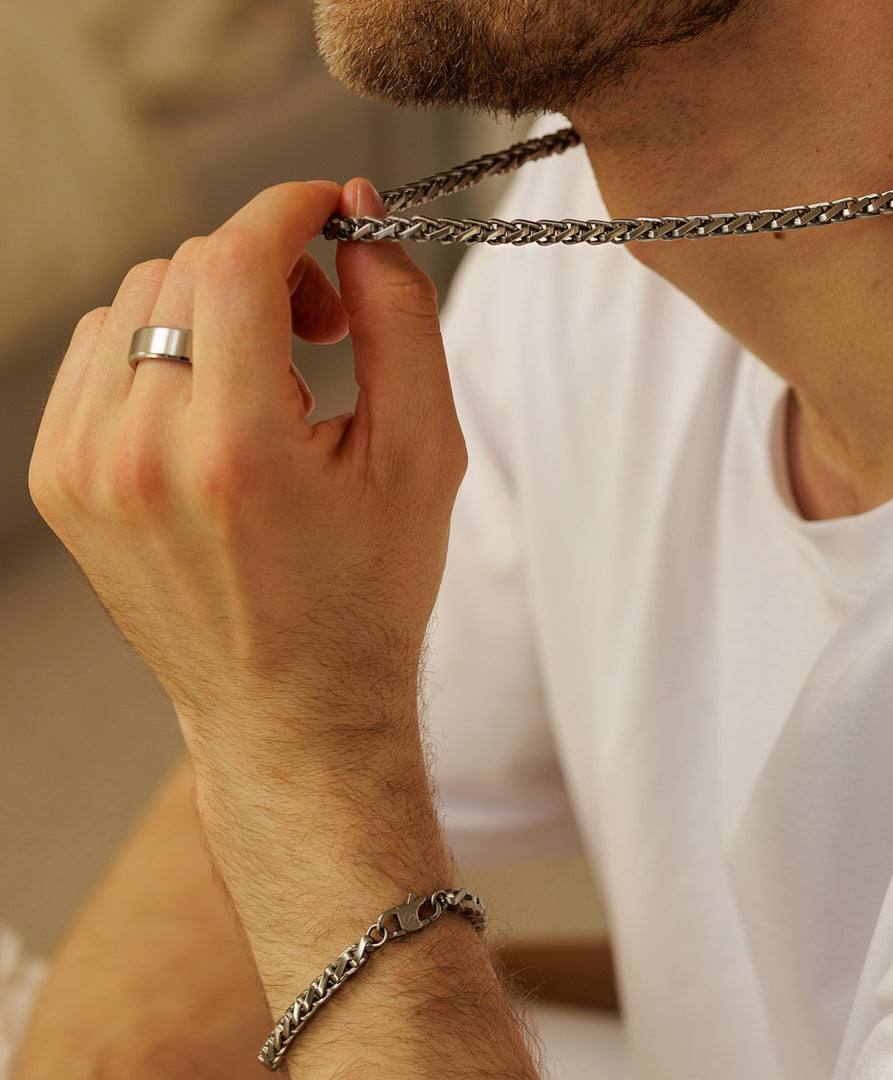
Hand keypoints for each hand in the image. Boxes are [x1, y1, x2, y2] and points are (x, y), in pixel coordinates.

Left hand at [29, 180, 465, 756]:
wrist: (290, 706)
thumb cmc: (367, 592)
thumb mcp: (423, 456)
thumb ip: (399, 319)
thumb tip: (360, 218)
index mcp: (236, 450)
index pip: (235, 255)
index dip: (292, 208)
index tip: (332, 214)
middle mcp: (137, 454)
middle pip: (187, 266)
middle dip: (267, 267)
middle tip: (323, 329)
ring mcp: (82, 468)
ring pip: (136, 299)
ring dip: (212, 307)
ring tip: (268, 379)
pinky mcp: (59, 480)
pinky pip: (100, 352)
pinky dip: (162, 350)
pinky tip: (213, 409)